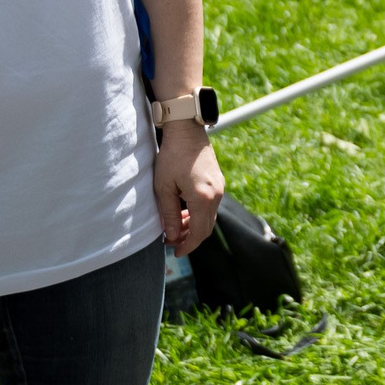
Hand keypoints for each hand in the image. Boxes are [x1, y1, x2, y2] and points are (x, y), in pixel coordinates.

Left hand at [155, 122, 225, 255]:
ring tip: (175, 228)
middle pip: (206, 227)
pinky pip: (211, 206)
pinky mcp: (218, 182)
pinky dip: (199, 214)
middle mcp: (216, 195)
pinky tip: (184, 212)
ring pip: (209, 217)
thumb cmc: (172, 157)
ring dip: (193, 226)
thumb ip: (169, 214)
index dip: (188, 246)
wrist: (187, 131)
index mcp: (203, 198)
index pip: (199, 232)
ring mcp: (220, 188)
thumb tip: (171, 236)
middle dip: (189, 238)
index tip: (175, 253)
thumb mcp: (164, 188)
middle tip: (171, 242)